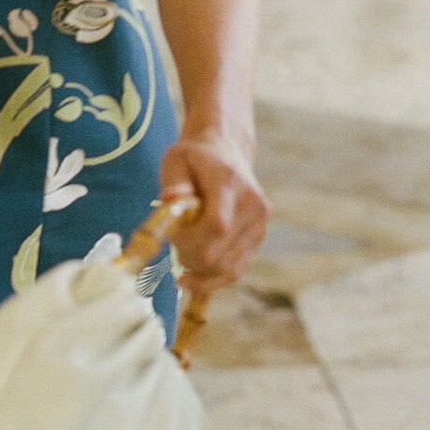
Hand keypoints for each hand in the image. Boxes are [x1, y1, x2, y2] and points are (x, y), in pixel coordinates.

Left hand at [158, 123, 269, 295]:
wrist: (226, 151)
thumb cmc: (194, 158)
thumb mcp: (176, 160)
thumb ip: (174, 182)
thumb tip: (169, 200)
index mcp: (230, 182)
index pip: (216, 226)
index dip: (189, 241)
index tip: (170, 237)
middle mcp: (253, 205)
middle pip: (221, 254)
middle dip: (189, 258)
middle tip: (172, 244)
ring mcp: (260, 224)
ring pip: (230, 269)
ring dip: (199, 272)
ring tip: (180, 256)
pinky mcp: (259, 237)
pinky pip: (237, 269)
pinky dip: (213, 278)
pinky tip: (192, 277)